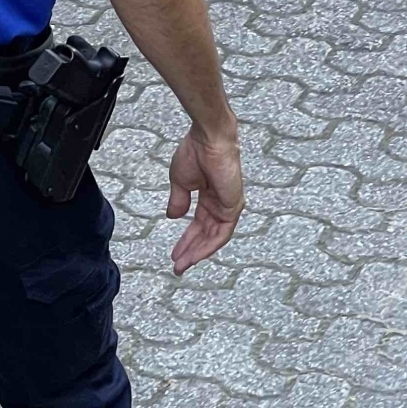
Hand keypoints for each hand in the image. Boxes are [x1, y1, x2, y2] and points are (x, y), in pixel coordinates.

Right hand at [166, 124, 243, 274]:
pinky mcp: (234, 207)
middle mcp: (220, 206)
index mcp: (208, 198)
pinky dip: (209, 245)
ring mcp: (228, 207)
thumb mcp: (180, 181)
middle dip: (191, 251)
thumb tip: (173, 216)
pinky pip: (222, 233)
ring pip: (213, 238)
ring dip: (198, 252)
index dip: (186, 240)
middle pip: (205, 235)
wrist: (208, 141)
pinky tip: (196, 254)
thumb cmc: (195, 153)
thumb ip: (178, 200)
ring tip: (182, 264)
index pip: (198, 225)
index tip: (175, 254)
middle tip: (178, 266)